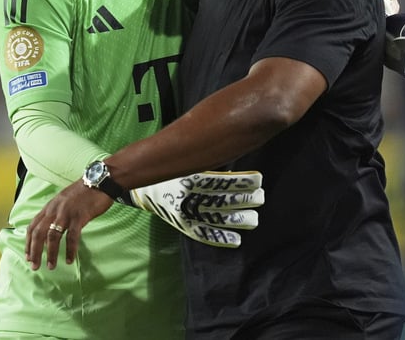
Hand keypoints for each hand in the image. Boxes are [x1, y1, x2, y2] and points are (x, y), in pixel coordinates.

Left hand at [25, 180, 112, 269]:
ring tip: (51, 266)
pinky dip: (69, 250)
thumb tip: (49, 234)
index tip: (28, 256)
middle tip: (34, 266)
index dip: (28, 243)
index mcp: (50, 207)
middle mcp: (54, 210)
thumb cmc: (84, 193)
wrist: (100, 181)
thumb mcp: (64, 201)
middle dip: (34, 252)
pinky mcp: (79, 216)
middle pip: (38, 233)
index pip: (32, 226)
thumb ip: (55, 214)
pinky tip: (69, 259)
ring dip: (50, 253)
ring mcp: (66, 213)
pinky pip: (72, 237)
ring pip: (52, 236)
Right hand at [130, 171, 263, 246]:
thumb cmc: (171, 171)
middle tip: (261, 198)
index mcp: (191, 178)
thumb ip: (210, 166)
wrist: (143, 187)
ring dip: (237, 219)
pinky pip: (203, 234)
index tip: (258, 179)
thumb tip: (233, 167)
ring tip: (255, 219)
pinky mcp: (183, 225)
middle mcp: (189, 196)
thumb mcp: (189, 163)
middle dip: (244, 200)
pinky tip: (236, 240)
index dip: (241, 181)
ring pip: (217, 217)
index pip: (221, 181)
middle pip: (223, 200)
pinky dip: (220, 238)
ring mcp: (186, 213)